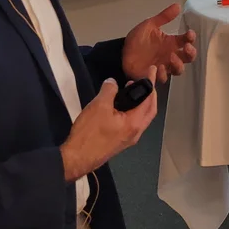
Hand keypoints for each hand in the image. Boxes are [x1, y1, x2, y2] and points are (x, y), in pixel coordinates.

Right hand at [59, 66, 157, 181]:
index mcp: (134, 123)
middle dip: (149, 94)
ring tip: (129, 89)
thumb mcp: (99, 106)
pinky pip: (131, 122)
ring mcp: (128, 139)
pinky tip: (119, 105)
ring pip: (140, 117)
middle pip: (149, 110)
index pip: (149, 99)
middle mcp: (135, 132)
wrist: (77, 158)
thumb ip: (109, 90)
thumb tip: (112, 82)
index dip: (151, 82)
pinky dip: (131, 110)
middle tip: (143, 80)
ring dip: (140, 102)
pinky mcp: (119, 141)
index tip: (152, 70)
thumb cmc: (89, 133)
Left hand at [122, 4, 196, 83]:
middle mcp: (171, 55)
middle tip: (187, 48)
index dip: (191, 38)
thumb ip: (163, 17)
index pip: (187, 41)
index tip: (189, 34)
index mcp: (171, 43)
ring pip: (178, 70)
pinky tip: (158, 67)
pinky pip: (162, 78)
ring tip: (171, 57)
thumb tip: (178, 5)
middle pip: (188, 58)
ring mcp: (164, 66)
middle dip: (191, 53)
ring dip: (178, 64)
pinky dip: (162, 74)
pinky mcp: (154, 75)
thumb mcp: (149, 25)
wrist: (121, 52)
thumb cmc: (138, 39)